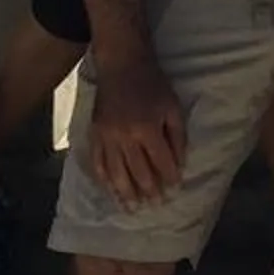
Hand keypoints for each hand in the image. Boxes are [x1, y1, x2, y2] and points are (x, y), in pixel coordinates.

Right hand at [88, 54, 188, 210]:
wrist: (121, 65)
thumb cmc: (152, 84)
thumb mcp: (172, 106)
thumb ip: (177, 137)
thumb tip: (179, 166)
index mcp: (147, 128)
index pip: (160, 162)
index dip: (169, 178)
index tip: (175, 190)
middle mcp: (125, 136)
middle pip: (138, 172)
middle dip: (149, 191)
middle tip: (155, 206)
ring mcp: (106, 136)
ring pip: (116, 173)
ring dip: (125, 193)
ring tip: (133, 209)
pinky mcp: (94, 134)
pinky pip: (98, 163)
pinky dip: (104, 180)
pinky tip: (111, 191)